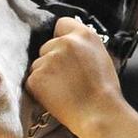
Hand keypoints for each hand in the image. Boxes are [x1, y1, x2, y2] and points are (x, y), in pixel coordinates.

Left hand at [25, 17, 120, 137]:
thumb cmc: (104, 91)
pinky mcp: (36, 77)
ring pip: (39, 63)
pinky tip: (56, 96)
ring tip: (64, 90)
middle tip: (67, 77)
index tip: (63, 48)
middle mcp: (64, 43)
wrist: (98, 114)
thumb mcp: (102, 58)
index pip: (62, 23)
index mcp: (84, 35)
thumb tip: (72, 44)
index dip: (61, 36)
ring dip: (46, 75)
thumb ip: (84, 47)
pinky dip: (40, 89)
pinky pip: (33, 79)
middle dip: (52, 59)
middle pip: (48, 45)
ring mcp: (48, 59)